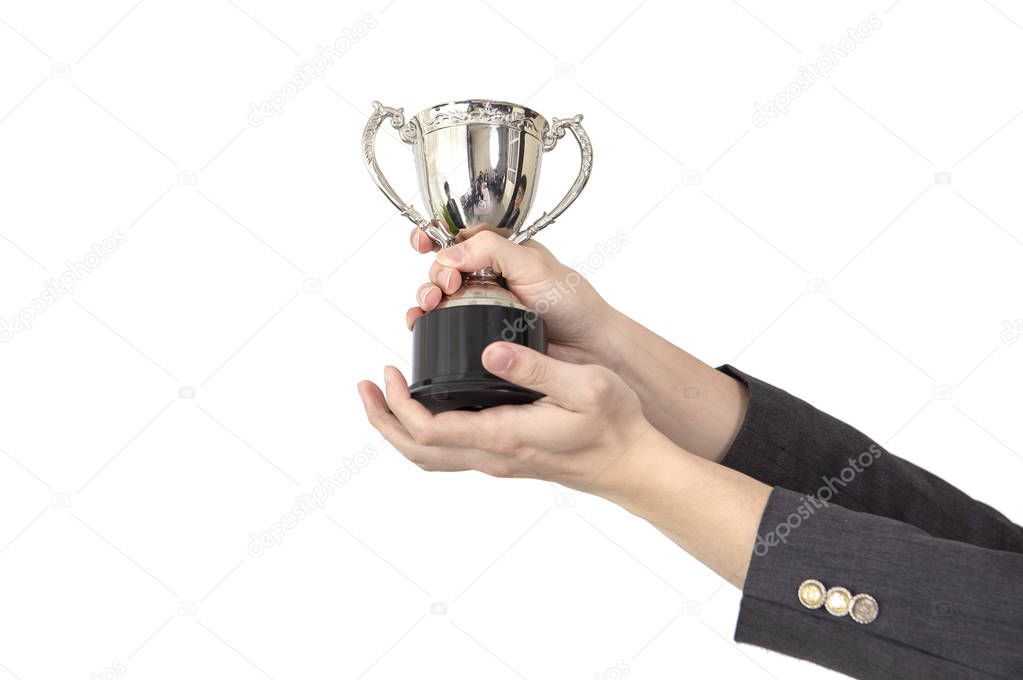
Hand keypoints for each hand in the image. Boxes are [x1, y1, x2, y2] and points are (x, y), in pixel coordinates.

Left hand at [357, 340, 659, 496]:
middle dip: (383, 421)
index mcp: (503, 435)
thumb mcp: (583, 385)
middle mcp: (493, 454)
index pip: (429, 431)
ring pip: (431, 456)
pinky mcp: (507, 455)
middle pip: (417, 451)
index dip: (398, 406)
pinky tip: (431, 405)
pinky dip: (425, 431)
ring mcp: (498, 460)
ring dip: (400, 429)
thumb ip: (535, 366)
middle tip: (366, 388)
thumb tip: (491, 350)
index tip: (389, 373)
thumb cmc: (614, 426)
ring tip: (385, 396)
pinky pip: (451, 451)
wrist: (632, 465)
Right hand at [407, 228, 615, 365]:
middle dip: (435, 272)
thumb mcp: (533, 264)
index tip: (422, 243)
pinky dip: (426, 321)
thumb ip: (492, 251)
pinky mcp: (479, 334)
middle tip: (447, 284)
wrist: (587, 348)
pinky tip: (422, 321)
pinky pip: (445, 325)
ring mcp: (482, 306)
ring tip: (432, 303)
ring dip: (426, 296)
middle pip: (443, 268)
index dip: (436, 237)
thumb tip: (450, 253)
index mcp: (501, 252)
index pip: (459, 237)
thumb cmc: (573, 303)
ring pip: (439, 296)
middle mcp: (488, 277)